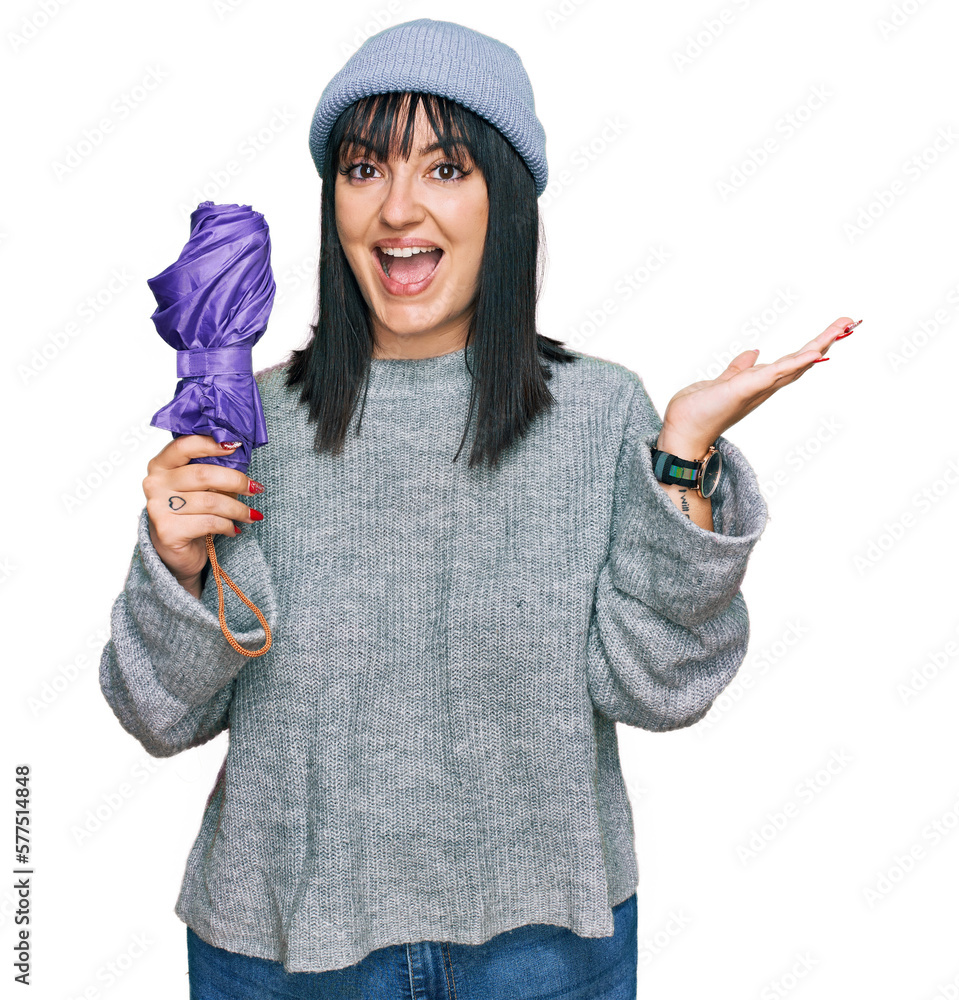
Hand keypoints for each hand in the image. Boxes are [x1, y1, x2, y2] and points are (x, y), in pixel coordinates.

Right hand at [142, 434, 262, 585]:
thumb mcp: (198, 487)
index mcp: (161, 465)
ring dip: (238, 509)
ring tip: (251, 515)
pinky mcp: (168, 530)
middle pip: (203, 474)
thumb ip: (211, 469)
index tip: (236, 446)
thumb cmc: (189, 512)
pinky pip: (209, 522)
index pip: (184, 445)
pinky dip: (228, 526)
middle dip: (236, 481)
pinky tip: (234, 529)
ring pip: (211, 501)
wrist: (174, 550)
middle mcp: (155, 483)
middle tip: (255, 489)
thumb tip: (240, 455)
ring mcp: (158, 507)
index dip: (211, 443)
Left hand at [657, 316, 859, 456]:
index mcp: (760, 383)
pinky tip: (813, 353)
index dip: (814, 345)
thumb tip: (754, 352)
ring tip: (841, 328)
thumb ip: (739, 368)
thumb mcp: (723, 382)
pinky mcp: (746, 389)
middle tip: (850, 322)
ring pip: (794, 364)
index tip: (835, 328)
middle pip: (801, 361)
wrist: (682, 431)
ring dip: (818, 345)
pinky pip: (774, 373)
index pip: (792, 361)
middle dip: (826, 340)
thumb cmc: (700, 412)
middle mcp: (764, 387)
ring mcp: (757, 389)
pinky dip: (795, 363)